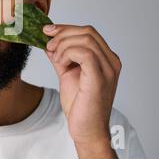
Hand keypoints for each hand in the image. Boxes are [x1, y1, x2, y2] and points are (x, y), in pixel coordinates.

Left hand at [43, 24, 121, 158]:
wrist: (86, 129)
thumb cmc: (80, 105)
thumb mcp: (67, 73)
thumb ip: (61, 57)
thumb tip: (49, 42)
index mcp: (106, 58)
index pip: (88, 32)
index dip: (66, 28)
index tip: (47, 31)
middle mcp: (111, 61)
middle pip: (87, 31)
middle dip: (63, 33)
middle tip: (48, 44)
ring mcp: (108, 69)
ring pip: (85, 39)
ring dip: (64, 45)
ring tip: (56, 58)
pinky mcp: (100, 77)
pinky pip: (85, 53)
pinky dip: (68, 53)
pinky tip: (61, 63)